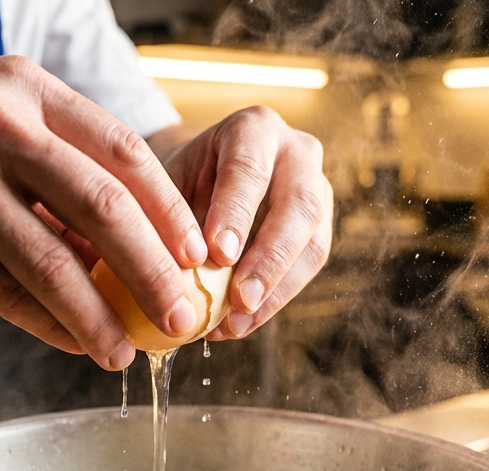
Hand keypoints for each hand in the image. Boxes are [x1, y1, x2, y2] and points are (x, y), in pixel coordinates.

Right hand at [0, 56, 207, 369]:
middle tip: (184, 315)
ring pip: (56, 261)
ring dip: (103, 316)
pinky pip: (5, 292)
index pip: (122, 152)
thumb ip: (49, 159)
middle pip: (104, 207)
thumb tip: (117, 241)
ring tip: (128, 351)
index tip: (199, 253)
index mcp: (24, 89)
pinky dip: (49, 324)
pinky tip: (75, 343)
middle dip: (156, 270)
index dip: (170, 209)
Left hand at [155, 107, 332, 340]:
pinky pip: (308, 268)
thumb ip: (173, 218)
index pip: (249, 168)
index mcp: (253, 128)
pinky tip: (240, 324)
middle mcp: (296, 152)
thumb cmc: (180, 178)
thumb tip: (170, 276)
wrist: (202, 177)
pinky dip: (274, 300)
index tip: (218, 253)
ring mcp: (317, 189)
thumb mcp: (168, 182)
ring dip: (276, 289)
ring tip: (237, 324)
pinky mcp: (320, 228)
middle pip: (299, 205)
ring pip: (313, 242)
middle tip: (239, 299)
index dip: (236, 212)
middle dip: (269, 258)